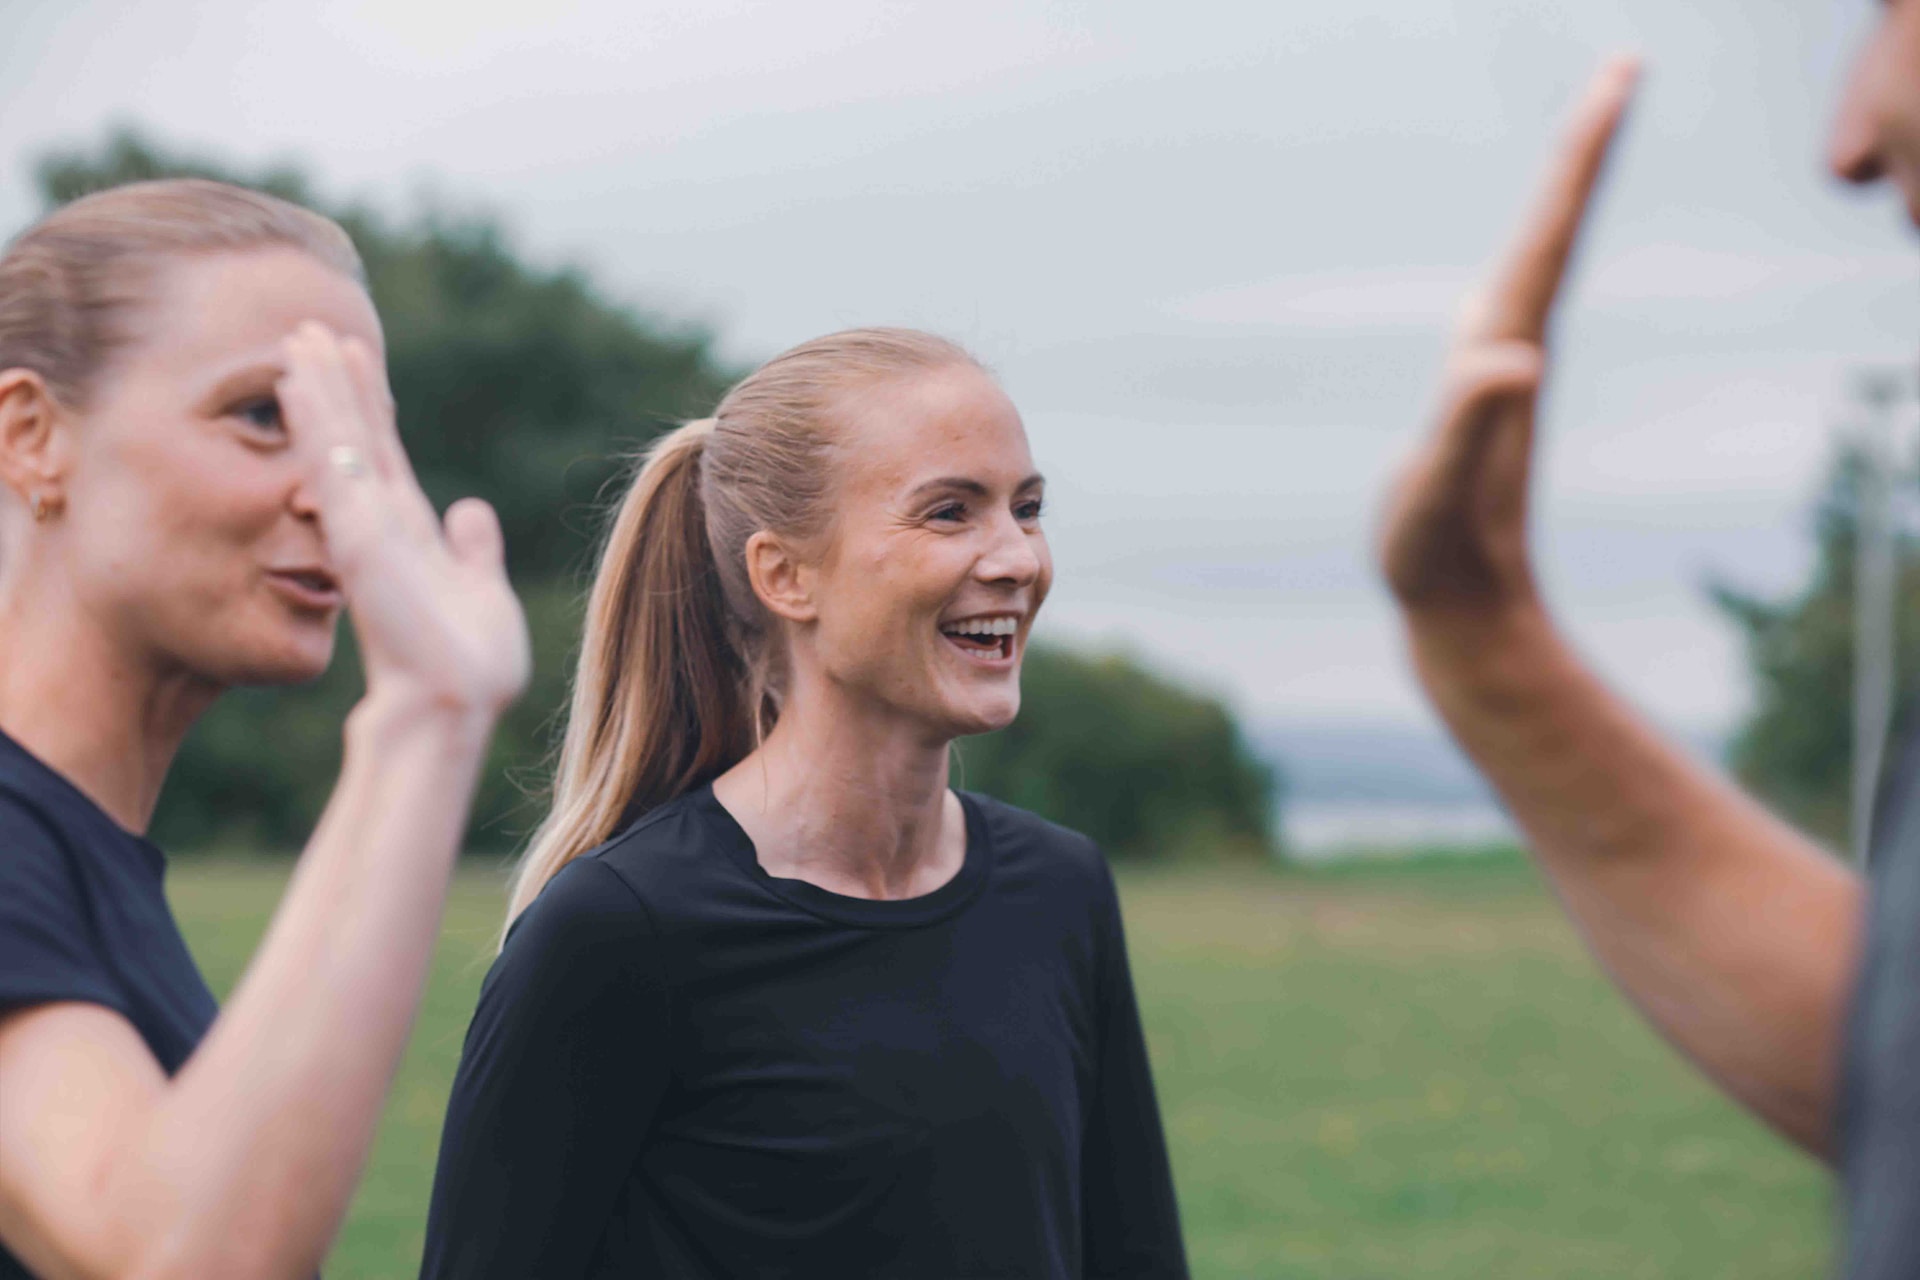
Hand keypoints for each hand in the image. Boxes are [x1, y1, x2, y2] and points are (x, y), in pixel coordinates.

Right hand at [277, 322, 530, 718]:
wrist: (452, 706)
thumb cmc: (468, 666)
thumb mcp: (484, 595)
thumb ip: (475, 552)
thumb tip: (472, 510)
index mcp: (410, 534)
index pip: (384, 456)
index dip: (370, 408)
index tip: (356, 359)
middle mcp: (381, 525)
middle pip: (354, 438)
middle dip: (335, 384)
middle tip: (311, 328)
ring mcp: (365, 529)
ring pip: (336, 441)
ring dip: (319, 388)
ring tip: (299, 336)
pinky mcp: (358, 538)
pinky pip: (331, 467)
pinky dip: (316, 421)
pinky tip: (299, 380)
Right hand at [1379, 58, 1639, 630]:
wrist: (1468, 616)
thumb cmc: (1442, 560)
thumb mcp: (1442, 494)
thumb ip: (1468, 424)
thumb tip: (1511, 356)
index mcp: (1504, 355)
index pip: (1548, 235)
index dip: (1579, 155)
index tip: (1620, 74)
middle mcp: (1512, 353)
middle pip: (1552, 230)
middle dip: (1583, 148)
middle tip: (1622, 66)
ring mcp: (1495, 381)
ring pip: (1533, 266)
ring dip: (1558, 200)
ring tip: (1581, 141)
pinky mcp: (1474, 410)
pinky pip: (1496, 316)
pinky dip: (1507, 276)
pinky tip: (1489, 287)